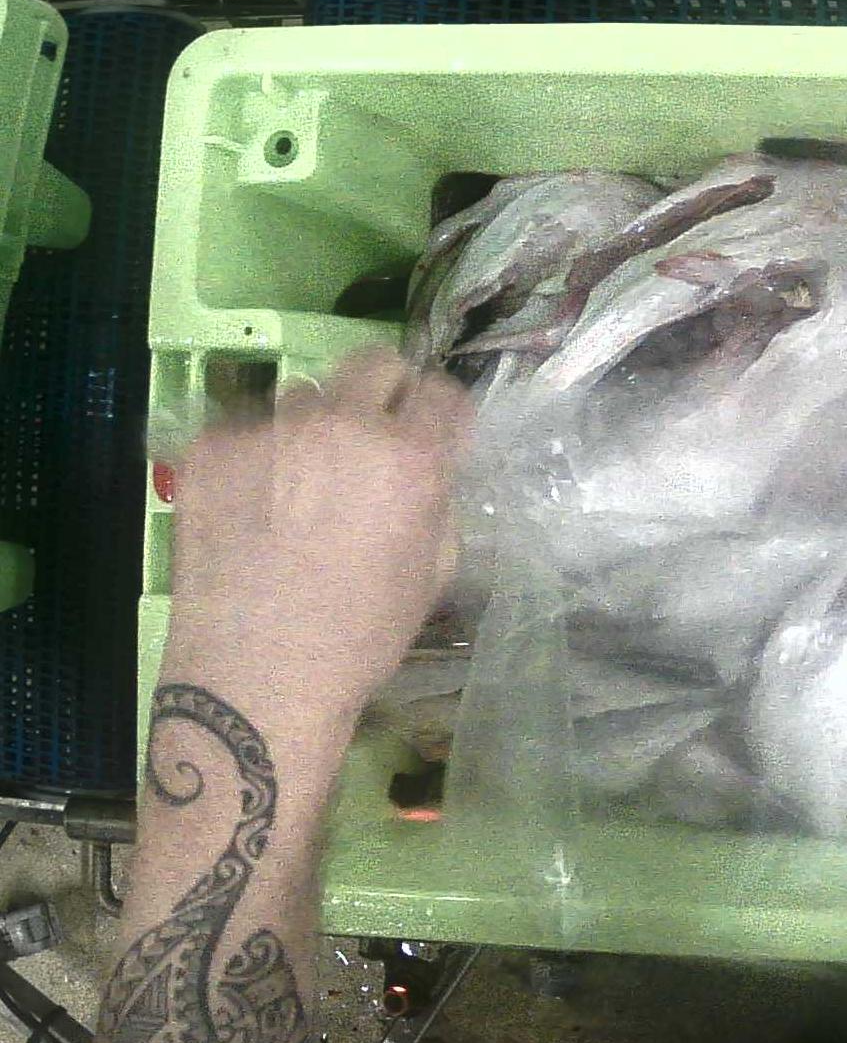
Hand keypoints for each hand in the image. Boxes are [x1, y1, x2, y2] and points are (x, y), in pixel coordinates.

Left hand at [165, 349, 472, 718]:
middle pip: (373, 363)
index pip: (441, 391)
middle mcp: (342, 426)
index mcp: (410, 459)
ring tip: (299, 483)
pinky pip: (246, 430)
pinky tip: (253, 507)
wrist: (256, 679)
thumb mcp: (433, 570)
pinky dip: (257, 457)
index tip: (431, 430)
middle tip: (371, 435)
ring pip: (303, 397)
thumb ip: (435, 500)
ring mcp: (269, 431)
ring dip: (313, 428)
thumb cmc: (361, 637)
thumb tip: (422, 468)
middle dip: (383, 391)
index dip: (440, 412)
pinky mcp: (210, 448)